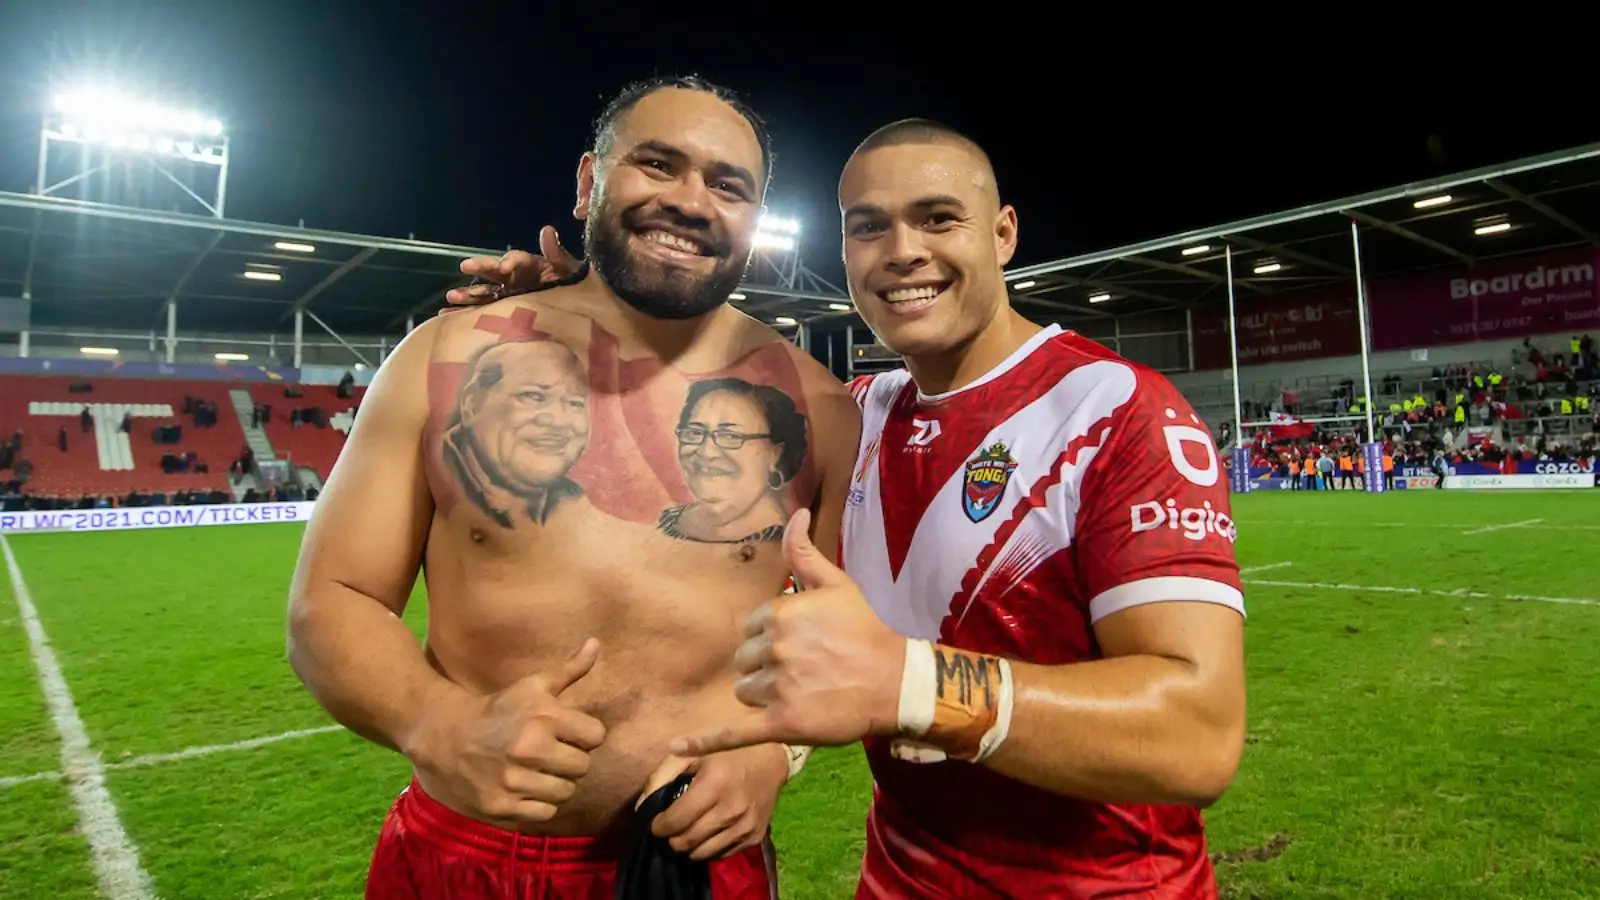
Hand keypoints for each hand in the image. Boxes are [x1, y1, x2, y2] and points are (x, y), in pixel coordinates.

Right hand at [411, 638, 606, 826]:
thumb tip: (596, 644)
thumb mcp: (532, 685)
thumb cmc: (499, 709)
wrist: (448, 737)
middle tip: (551, 753)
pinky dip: (539, 804)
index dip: (585, 734)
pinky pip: (545, 813)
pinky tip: (526, 788)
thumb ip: (569, 669)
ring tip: (538, 771)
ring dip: (556, 783)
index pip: (596, 736)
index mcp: (544, 717)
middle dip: (571, 760)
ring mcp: (515, 781)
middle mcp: (531, 749)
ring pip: (566, 793)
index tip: (569, 733)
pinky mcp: (502, 806)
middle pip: (583, 767)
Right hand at [443, 225, 582, 310]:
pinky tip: (447, 316)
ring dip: (468, 293)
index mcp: (531, 265)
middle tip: (465, 265)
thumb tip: (548, 230)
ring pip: (485, 292)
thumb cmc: (574, 286)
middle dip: (481, 268)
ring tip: (452, 296)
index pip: (518, 259)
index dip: (511, 260)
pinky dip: (465, 314)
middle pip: (495, 271)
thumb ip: (558, 254)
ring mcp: (508, 295)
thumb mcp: (570, 269)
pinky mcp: (504, 311)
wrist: (578, 310)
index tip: (505, 266)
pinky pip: (483, 311)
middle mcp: (515, 278)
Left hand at [636, 743, 787, 860]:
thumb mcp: (692, 753)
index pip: (675, 822)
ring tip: (687, 832)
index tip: (658, 822)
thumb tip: (641, 807)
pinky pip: (721, 855)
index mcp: (715, 784)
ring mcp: (745, 825)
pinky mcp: (755, 835)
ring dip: (688, 847)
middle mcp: (732, 809)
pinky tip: (707, 833)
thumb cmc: (727, 751)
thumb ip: (661, 776)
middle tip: (671, 827)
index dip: (659, 826)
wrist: (772, 757)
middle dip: (671, 838)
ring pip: (702, 854)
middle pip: (686, 842)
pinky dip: (708, 848)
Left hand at [670, 509, 904, 756]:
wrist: (895, 682)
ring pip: (744, 692)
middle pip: (743, 661)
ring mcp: (777, 687)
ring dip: (764, 695)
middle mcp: (774, 648)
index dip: (772, 638)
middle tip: (805, 670)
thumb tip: (797, 514)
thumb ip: (805, 554)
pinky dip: (704, 741)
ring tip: (802, 692)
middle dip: (765, 666)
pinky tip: (676, 746)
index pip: (750, 628)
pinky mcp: (781, 722)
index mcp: (780, 614)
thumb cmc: (865, 631)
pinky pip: (733, 731)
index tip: (802, 644)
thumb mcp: (836, 585)